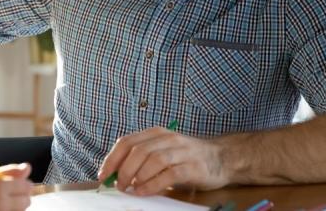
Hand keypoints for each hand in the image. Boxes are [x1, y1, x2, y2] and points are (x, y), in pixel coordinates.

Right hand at [0, 163, 32, 210]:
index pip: (26, 186)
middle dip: (22, 197)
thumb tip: (28, 167)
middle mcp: (1, 204)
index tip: (19, 185)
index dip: (24, 185)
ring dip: (16, 207)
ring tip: (2, 204)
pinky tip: (1, 209)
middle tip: (10, 196)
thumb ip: (11, 171)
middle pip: (27, 201)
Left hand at [97, 127, 228, 195]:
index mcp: (156, 133)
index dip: (112, 159)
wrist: (222, 157)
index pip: (126, 142)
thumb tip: (117, 175)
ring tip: (129, 189)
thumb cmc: (188, 157)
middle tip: (118, 185)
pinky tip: (144, 192)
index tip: (103, 175)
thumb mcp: (163, 151)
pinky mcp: (193, 166)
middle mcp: (168, 138)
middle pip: (137, 151)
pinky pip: (169, 174)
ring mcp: (181, 151)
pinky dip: (152, 184)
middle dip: (122, 170)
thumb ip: (143, 159)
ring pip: (152, 160)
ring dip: (136, 176)